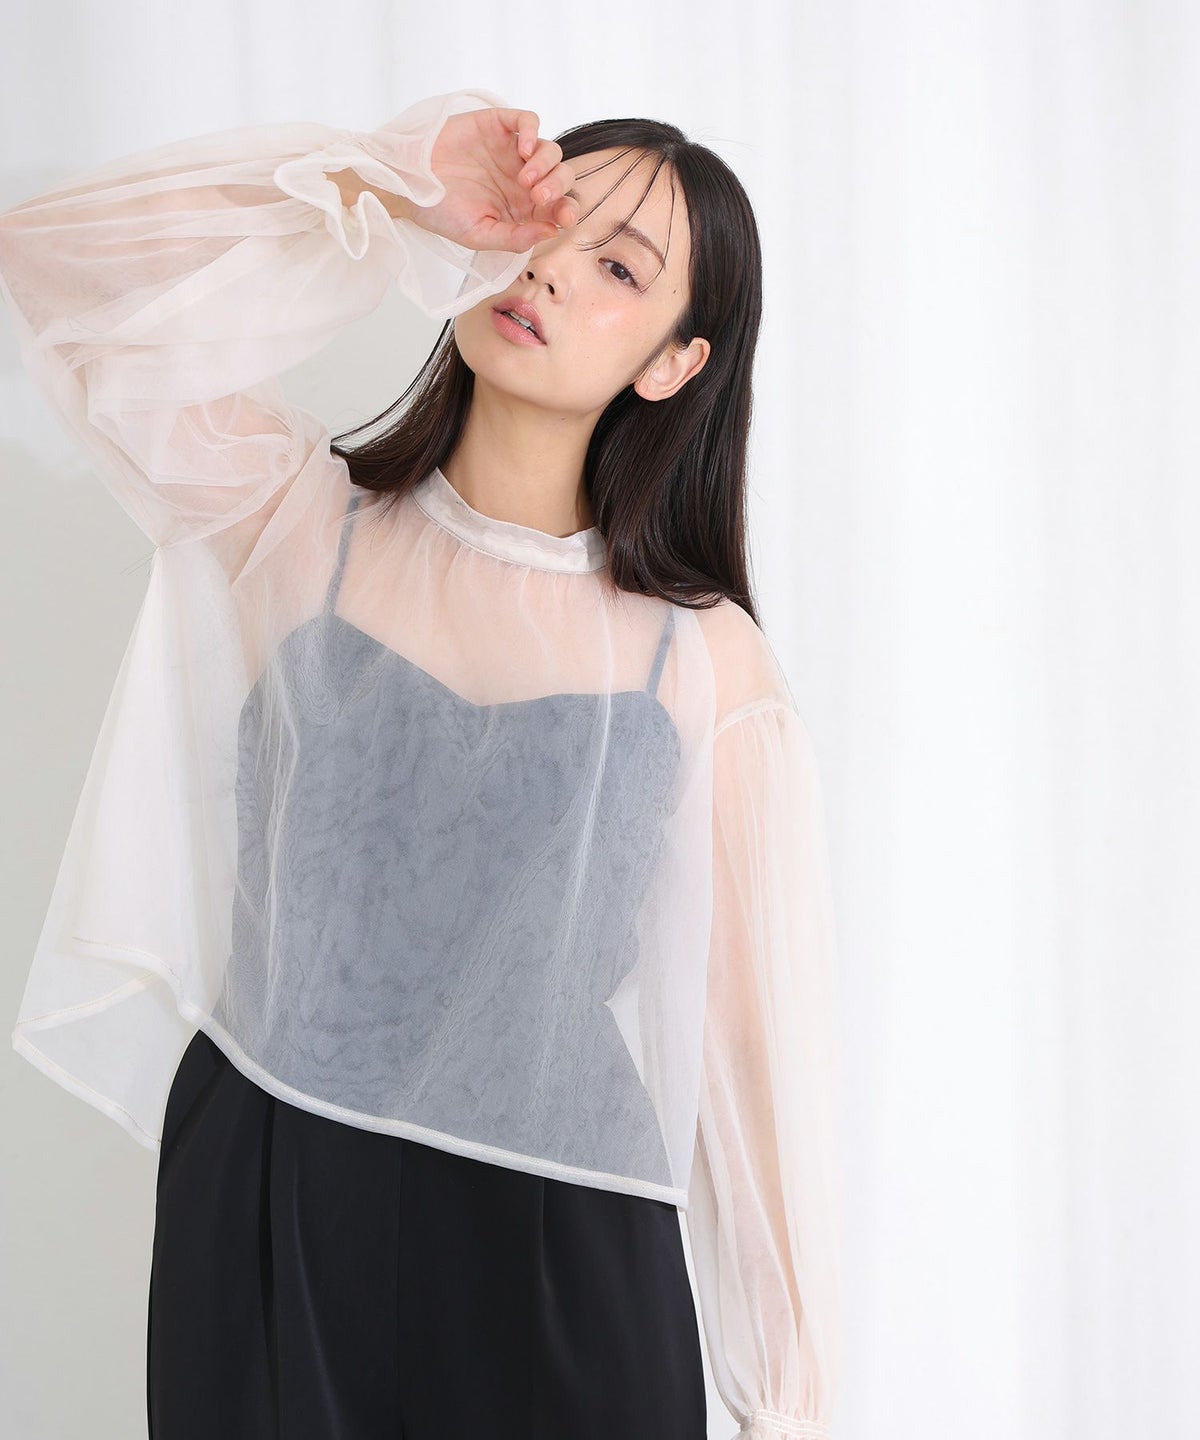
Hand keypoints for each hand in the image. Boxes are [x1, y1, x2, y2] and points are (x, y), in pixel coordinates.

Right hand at [404, 106, 579, 252]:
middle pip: (561, 177)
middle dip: (558, 188)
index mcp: (524, 209)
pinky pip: (528, 121)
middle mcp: (524, 180)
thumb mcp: (479, 235)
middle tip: (537, 197)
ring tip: (524, 179)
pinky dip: (533, 131)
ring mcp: (512, 151)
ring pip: (550, 150)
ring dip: (546, 165)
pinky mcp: (498, 125)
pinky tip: (524, 149)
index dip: (568, 211)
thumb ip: (515, 238)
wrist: (408, 182)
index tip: (564, 218)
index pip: (559, 207)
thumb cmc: (441, 212)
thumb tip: (552, 232)